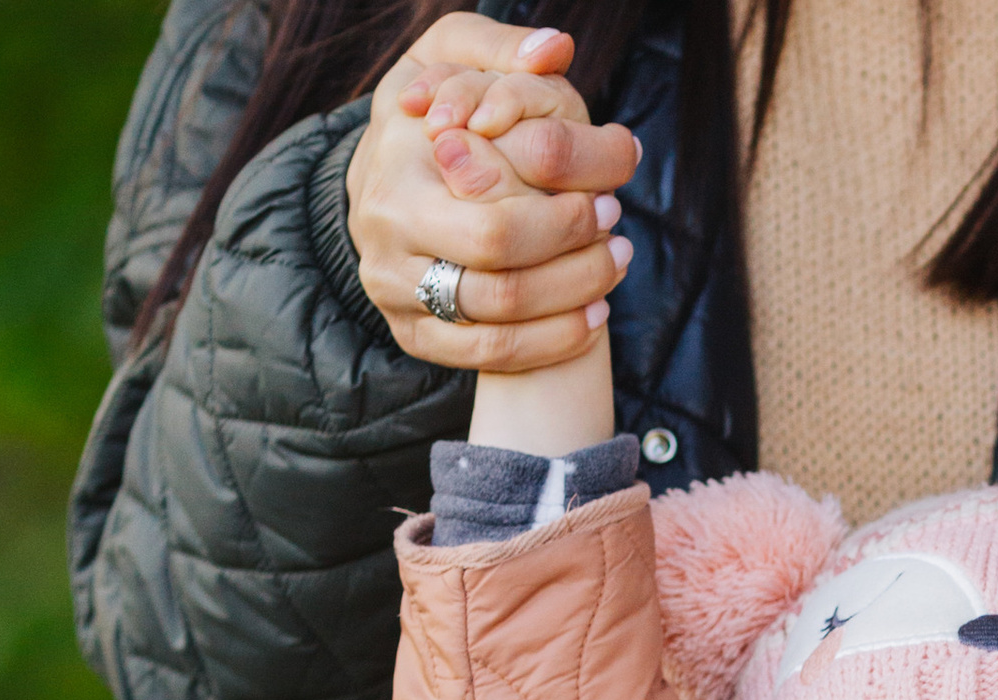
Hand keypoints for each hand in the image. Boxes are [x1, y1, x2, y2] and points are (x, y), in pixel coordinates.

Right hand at [345, 18, 637, 376]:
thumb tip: (554, 52)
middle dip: (574, 262)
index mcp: (397, 167)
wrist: (379, 174)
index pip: (497, 216)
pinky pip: (487, 355)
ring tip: (613, 272)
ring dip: (570, 303)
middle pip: (501, 275)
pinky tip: (589, 318)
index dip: (564, 217)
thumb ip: (500, 46)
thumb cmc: (430, 109)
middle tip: (618, 236)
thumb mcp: (450, 56)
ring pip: (499, 321)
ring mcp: (392, 289)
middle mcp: (387, 233)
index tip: (609, 196)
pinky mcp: (411, 332)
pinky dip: (548, 343)